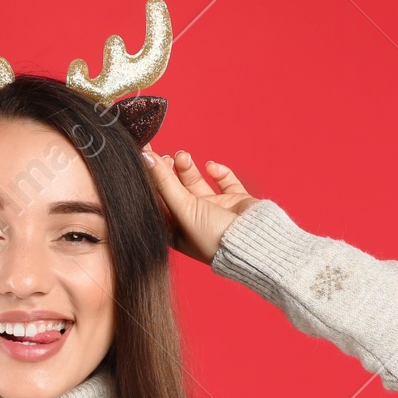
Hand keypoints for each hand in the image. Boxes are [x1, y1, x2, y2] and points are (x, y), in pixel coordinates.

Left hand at [141, 144, 261, 264]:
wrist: (255, 241)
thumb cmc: (214, 237)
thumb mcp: (183, 209)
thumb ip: (164, 183)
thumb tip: (145, 158)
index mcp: (177, 231)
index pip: (157, 201)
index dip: (150, 181)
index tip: (142, 158)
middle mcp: (194, 220)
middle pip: (174, 190)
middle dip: (168, 171)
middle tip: (164, 157)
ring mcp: (214, 210)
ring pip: (195, 182)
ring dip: (187, 168)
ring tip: (183, 157)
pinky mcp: (234, 201)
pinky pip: (224, 180)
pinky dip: (218, 171)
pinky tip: (212, 167)